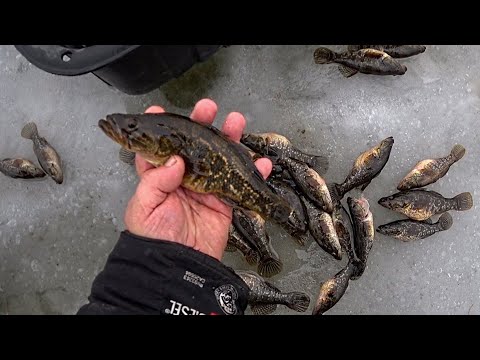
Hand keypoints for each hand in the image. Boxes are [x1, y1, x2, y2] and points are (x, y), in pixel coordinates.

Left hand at [124, 99, 272, 260]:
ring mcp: (206, 187)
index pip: (158, 148)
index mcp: (158, 177)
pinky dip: (254, 173)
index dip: (160, 129)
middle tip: (207, 109)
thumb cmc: (155, 237)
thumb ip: (157, 181)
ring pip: (219, 158)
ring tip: (236, 121)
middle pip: (193, 145)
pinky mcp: (224, 200)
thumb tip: (176, 160)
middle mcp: (183, 177)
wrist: (179, 266)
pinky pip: (240, 183)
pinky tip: (261, 162)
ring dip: (230, 139)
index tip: (161, 110)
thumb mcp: (146, 207)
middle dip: (201, 124)